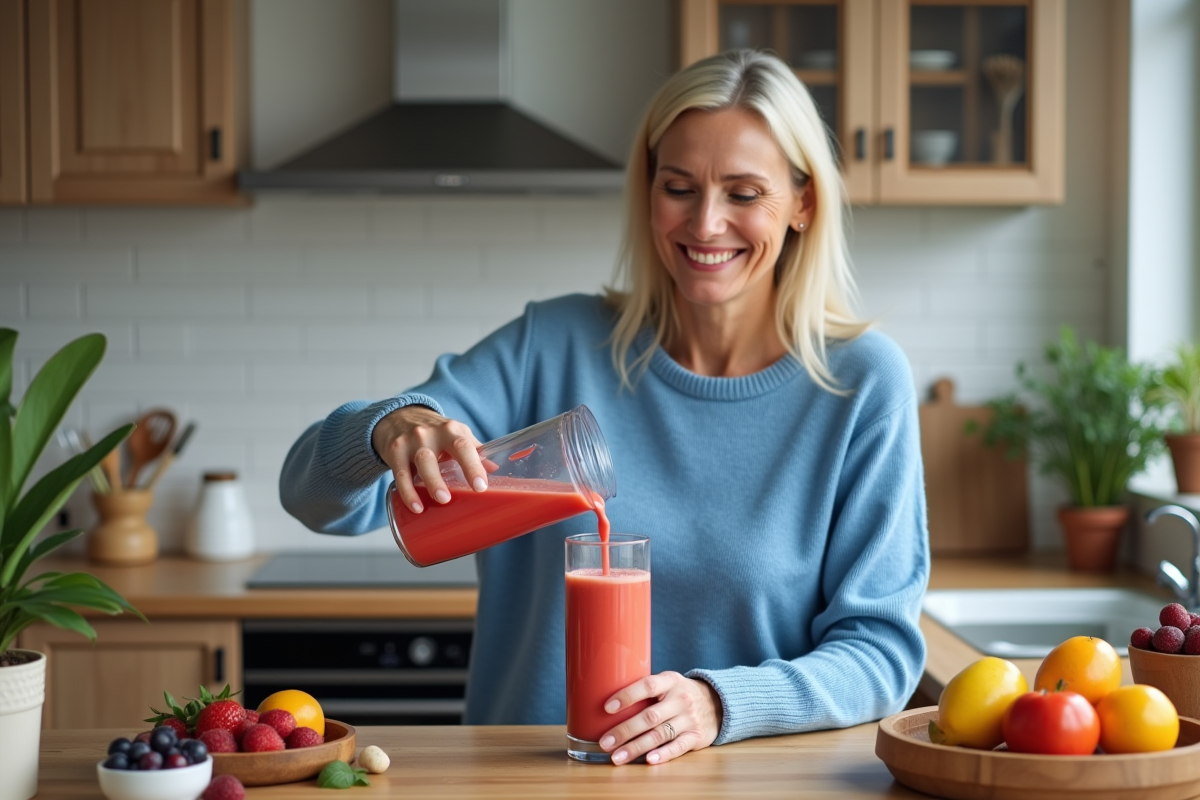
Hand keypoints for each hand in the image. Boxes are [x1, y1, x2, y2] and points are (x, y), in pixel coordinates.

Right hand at [372, 406, 487, 512]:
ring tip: (441, 500)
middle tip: (454, 497)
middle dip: (449, 474)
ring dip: (432, 482)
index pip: (465, 446)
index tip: (481, 486)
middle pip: (441, 453)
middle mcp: (432, 433)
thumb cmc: (434, 432)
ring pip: (422, 461)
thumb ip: (473, 451)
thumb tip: (495, 470)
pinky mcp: (395, 451)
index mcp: (452, 430)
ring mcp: (412, 441)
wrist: (399, 417)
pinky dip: (408, 492)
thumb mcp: (455, 435)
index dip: (474, 465)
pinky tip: (416, 507)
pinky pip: (401, 474)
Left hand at [599, 672, 722, 765]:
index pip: (648, 686)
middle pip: (650, 716)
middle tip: (605, 742)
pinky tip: (648, 760)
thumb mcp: (667, 682)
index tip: (607, 708)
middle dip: (625, 731)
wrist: (717, 702)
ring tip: (617, 757)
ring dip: (636, 747)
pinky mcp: (696, 737)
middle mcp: (680, 699)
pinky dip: (663, 754)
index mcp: (670, 681)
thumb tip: (609, 703)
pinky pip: (678, 747)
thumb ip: (646, 690)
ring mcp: (689, 719)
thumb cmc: (680, 693)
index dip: (627, 696)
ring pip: (660, 735)